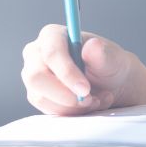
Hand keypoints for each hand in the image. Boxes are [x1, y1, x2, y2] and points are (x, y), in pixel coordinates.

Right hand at [20, 24, 138, 115]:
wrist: (111, 82)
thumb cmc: (109, 64)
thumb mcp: (112, 58)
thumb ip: (101, 54)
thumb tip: (93, 45)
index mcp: (53, 35)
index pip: (51, 53)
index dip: (67, 72)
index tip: (85, 89)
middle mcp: (36, 54)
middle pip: (36, 77)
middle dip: (65, 94)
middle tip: (88, 100)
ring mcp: (33, 75)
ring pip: (41, 97)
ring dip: (71, 105)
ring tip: (96, 100)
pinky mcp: (37, 94)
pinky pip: (48, 109)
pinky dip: (70, 111)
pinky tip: (87, 104)